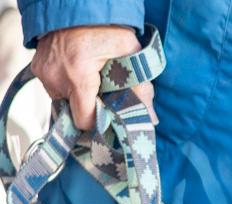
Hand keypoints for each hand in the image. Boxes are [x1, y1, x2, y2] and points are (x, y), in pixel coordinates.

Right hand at [32, 25, 156, 130]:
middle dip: (91, 110)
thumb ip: (141, 88)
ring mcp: (43, 72)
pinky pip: (55, 91)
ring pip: (64, 104)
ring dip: (80, 99)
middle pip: (74, 114)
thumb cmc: (106, 28)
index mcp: (77, 74)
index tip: (110, 116)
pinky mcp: (37, 68)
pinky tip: (80, 76)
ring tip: (92, 82)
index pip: (84, 120)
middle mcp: (55, 75)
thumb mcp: (130, 54)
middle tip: (104, 96)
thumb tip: (151, 119)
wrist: (78, 4)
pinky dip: (69, 89)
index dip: (100, 122)